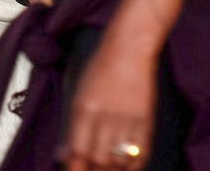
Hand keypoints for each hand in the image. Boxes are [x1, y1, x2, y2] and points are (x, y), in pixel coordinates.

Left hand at [59, 39, 155, 170]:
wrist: (129, 50)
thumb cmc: (99, 69)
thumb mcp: (78, 93)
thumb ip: (71, 126)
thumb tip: (63, 155)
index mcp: (84, 108)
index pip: (78, 151)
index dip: (74, 167)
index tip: (70, 169)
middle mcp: (106, 117)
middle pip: (98, 160)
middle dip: (90, 170)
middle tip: (86, 169)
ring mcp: (129, 120)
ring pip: (119, 161)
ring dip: (109, 170)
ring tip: (102, 168)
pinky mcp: (146, 122)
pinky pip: (140, 155)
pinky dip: (131, 166)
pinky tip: (123, 167)